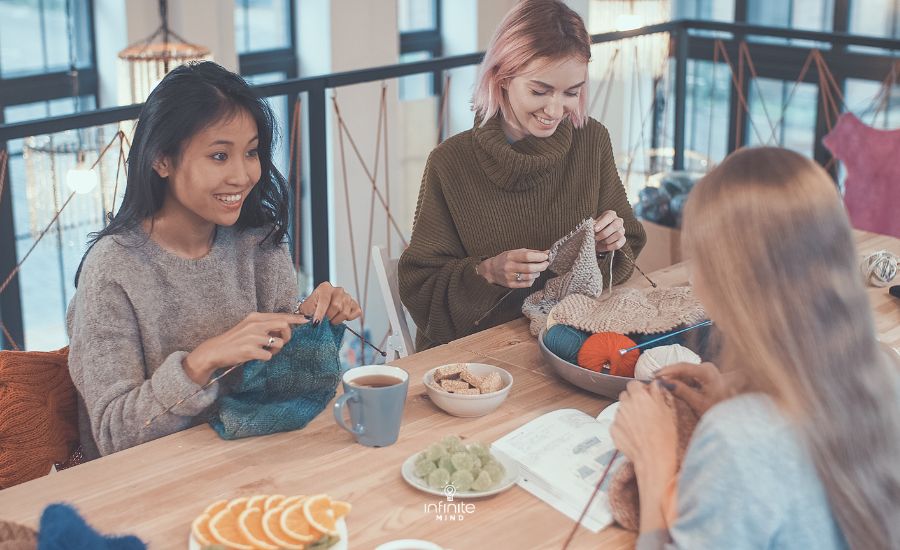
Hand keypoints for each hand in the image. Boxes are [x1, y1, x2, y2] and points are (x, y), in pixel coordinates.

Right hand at [183, 312, 308, 383]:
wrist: (215, 350)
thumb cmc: (235, 340)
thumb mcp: (249, 327)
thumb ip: (265, 325)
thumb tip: (284, 327)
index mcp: (255, 317)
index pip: (281, 315)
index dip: (295, 318)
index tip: (306, 320)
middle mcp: (255, 325)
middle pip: (284, 325)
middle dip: (288, 335)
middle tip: (281, 342)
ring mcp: (252, 337)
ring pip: (279, 343)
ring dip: (276, 350)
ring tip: (266, 351)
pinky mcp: (249, 350)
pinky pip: (269, 356)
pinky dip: (266, 358)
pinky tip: (256, 356)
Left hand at [298, 281, 361, 324]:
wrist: (319, 308)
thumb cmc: (312, 308)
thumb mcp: (305, 309)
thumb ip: (306, 314)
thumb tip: (311, 322)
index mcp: (325, 287)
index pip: (325, 301)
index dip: (320, 313)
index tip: (316, 323)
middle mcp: (338, 290)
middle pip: (337, 306)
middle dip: (329, 317)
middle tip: (324, 320)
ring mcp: (348, 296)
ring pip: (345, 312)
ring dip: (337, 320)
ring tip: (331, 319)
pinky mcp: (355, 304)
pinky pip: (356, 312)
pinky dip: (349, 318)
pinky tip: (341, 317)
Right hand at [477, 248, 548, 287]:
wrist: (491, 270)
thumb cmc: (505, 259)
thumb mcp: (515, 252)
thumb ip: (531, 252)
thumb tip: (546, 252)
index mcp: (510, 256)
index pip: (527, 256)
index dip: (539, 256)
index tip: (546, 256)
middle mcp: (509, 267)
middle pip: (530, 268)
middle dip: (541, 266)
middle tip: (545, 263)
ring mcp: (510, 277)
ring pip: (529, 277)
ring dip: (537, 273)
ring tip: (538, 270)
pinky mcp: (511, 285)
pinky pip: (526, 284)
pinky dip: (532, 280)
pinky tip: (532, 276)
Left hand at [594, 210, 625, 252]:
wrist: (598, 237)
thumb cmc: (596, 229)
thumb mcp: (593, 225)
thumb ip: (593, 225)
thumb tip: (592, 227)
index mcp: (611, 214)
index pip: (609, 216)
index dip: (602, 223)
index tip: (595, 229)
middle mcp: (618, 221)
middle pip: (615, 226)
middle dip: (604, 233)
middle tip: (596, 238)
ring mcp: (622, 230)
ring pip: (618, 234)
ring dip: (607, 240)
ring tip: (599, 242)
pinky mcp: (623, 239)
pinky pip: (618, 244)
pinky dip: (610, 246)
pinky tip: (604, 246)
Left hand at [611, 381, 677, 479]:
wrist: (654, 458)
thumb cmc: (664, 436)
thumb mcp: (668, 410)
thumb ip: (658, 393)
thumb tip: (655, 384)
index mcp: (639, 396)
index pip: (633, 384)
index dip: (640, 390)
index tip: (645, 396)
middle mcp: (625, 404)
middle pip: (625, 396)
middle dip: (633, 401)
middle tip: (644, 411)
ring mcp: (618, 418)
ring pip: (621, 410)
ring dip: (628, 414)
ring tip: (641, 426)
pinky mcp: (613, 430)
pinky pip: (617, 424)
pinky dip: (623, 427)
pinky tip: (635, 434)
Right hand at [655, 362, 728, 415]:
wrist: (734, 415)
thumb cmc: (718, 410)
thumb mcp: (698, 403)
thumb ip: (681, 391)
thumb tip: (663, 382)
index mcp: (707, 372)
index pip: (682, 367)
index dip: (666, 370)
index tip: (654, 376)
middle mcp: (707, 367)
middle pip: (682, 369)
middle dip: (668, 375)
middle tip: (653, 382)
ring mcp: (706, 370)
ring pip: (684, 373)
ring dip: (673, 379)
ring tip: (660, 385)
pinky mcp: (705, 375)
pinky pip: (688, 376)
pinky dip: (679, 381)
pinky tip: (671, 387)